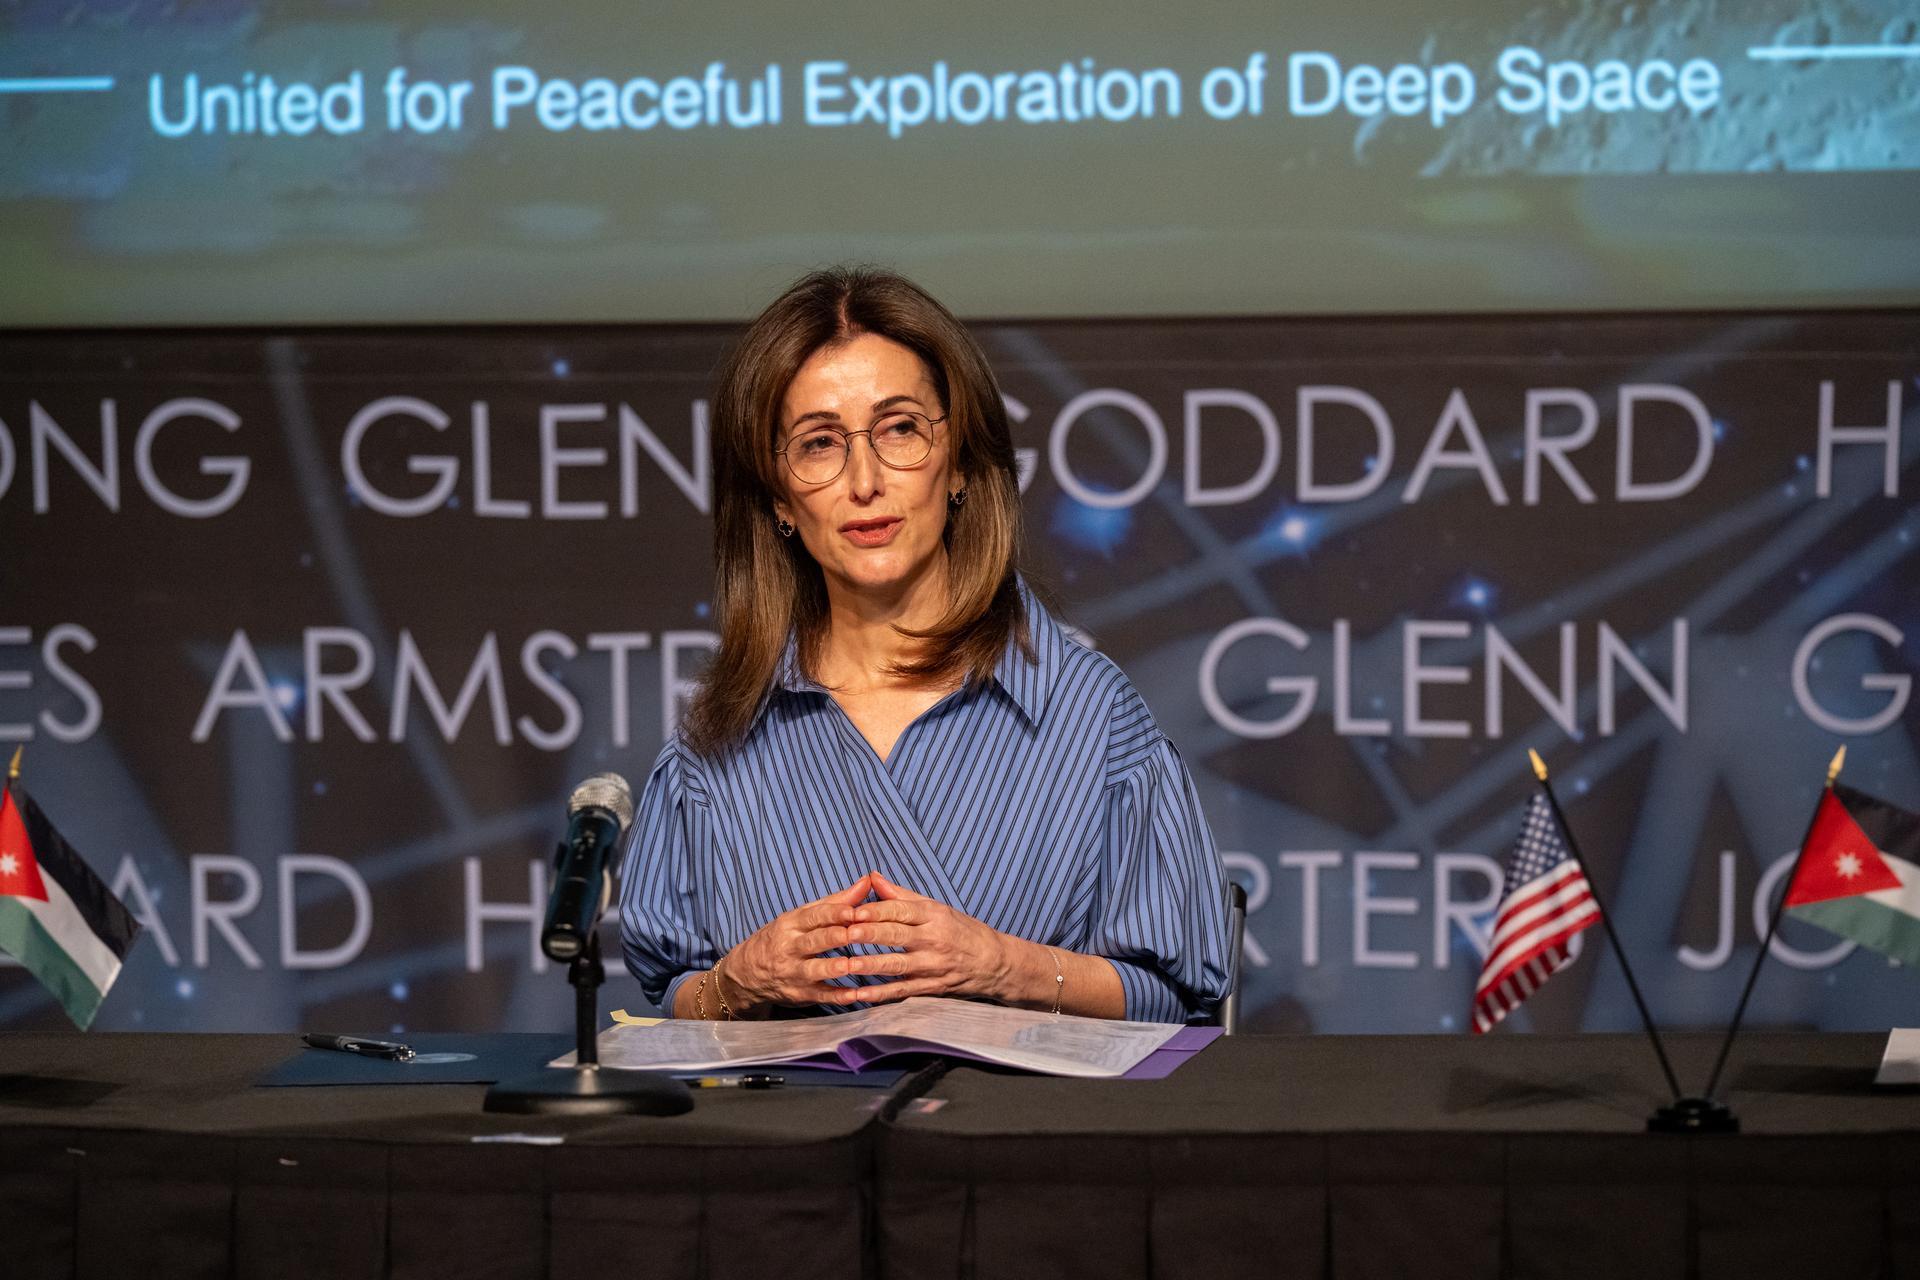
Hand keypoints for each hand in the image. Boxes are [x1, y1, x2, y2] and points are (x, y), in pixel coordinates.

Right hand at [717, 874, 871, 1015]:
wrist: (746, 973)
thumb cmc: (782, 938)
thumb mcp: (800, 917)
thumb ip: (835, 902)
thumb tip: (866, 881)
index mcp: (791, 924)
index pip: (813, 916)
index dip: (833, 913)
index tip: (853, 911)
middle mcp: (790, 948)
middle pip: (813, 941)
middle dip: (834, 937)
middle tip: (854, 934)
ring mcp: (793, 973)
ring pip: (813, 970)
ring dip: (832, 967)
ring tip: (850, 965)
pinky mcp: (799, 994)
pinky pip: (819, 996)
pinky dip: (836, 996)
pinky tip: (854, 995)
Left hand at [834, 871, 1023, 1005]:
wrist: (993, 963)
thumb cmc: (961, 930)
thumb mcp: (936, 908)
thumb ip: (901, 895)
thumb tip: (871, 877)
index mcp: (933, 915)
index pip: (902, 910)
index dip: (877, 910)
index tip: (854, 910)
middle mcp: (933, 940)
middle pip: (897, 935)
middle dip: (870, 934)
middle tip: (845, 933)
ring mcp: (932, 966)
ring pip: (897, 965)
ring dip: (871, 965)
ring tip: (846, 964)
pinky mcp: (930, 988)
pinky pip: (901, 991)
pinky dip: (880, 994)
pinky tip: (859, 993)